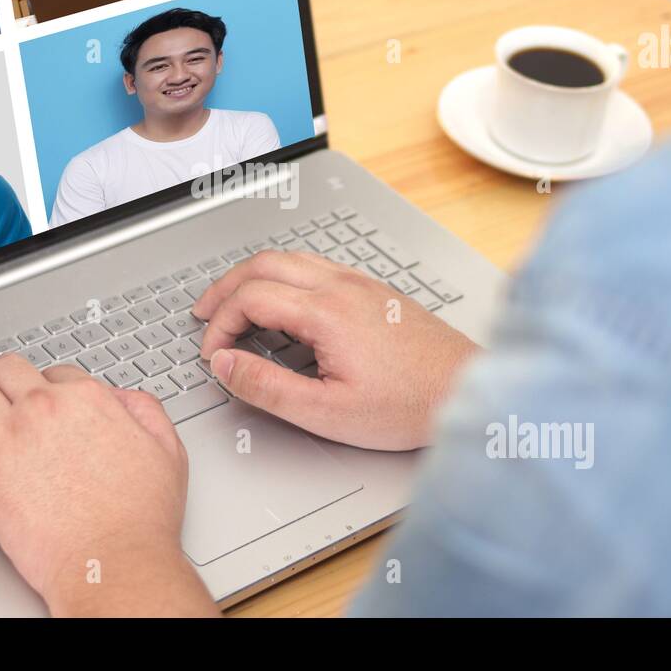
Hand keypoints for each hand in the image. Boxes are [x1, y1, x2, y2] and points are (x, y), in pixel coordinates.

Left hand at [0, 354, 216, 616]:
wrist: (112, 562)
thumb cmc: (139, 518)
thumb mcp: (165, 451)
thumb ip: (145, 412)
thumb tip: (124, 398)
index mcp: (87, 399)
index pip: (55, 372)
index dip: (49, 387)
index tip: (45, 403)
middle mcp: (44, 408)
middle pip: (6, 368)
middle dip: (3, 381)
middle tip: (1, 398)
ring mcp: (9, 437)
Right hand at [192, 250, 478, 449]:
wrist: (465, 389)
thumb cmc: (408, 404)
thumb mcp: (326, 412)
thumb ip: (267, 387)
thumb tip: (225, 365)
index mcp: (326, 312)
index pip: (250, 297)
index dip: (220, 324)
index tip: (213, 353)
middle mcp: (341, 286)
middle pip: (264, 264)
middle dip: (225, 288)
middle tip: (204, 314)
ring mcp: (359, 283)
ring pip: (290, 259)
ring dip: (253, 278)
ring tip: (234, 305)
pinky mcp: (373, 290)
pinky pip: (314, 266)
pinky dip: (283, 277)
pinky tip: (282, 304)